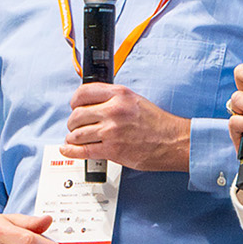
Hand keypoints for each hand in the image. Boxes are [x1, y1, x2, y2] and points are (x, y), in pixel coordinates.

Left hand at [61, 83, 188, 171]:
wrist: (174, 142)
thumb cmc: (159, 124)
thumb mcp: (136, 101)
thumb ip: (114, 100)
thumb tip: (93, 105)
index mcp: (120, 95)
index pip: (83, 93)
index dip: (75, 101)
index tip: (74, 106)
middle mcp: (114, 110)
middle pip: (76, 114)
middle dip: (73, 122)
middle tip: (76, 126)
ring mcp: (112, 131)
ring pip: (77, 133)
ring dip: (73, 137)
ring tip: (76, 139)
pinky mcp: (112, 150)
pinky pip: (82, 150)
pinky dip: (71, 151)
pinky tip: (68, 149)